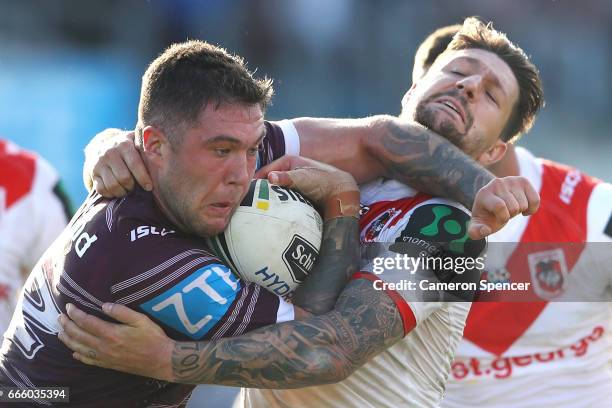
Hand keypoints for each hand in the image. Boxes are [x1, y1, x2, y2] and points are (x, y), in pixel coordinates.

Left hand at [57, 303, 172, 381]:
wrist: (161, 360)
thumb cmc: (153, 338)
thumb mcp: (141, 320)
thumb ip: (122, 312)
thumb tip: (104, 305)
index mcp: (111, 333)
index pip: (86, 322)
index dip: (75, 313)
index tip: (68, 306)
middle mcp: (103, 346)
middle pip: (78, 335)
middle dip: (67, 325)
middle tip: (60, 317)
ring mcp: (104, 357)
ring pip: (79, 348)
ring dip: (67, 339)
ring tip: (60, 332)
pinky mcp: (107, 365)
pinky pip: (88, 360)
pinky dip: (78, 355)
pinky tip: (74, 351)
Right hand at [85, 129, 151, 197]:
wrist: (104, 143)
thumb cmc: (130, 146)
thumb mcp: (138, 141)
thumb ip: (149, 145)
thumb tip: (164, 151)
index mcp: (124, 145)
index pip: (134, 164)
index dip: (143, 178)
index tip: (149, 187)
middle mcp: (109, 153)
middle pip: (124, 178)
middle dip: (133, 186)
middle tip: (138, 188)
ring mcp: (99, 163)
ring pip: (112, 185)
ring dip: (123, 192)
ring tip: (129, 190)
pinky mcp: (93, 174)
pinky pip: (102, 190)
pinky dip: (111, 194)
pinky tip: (119, 191)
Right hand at [256, 155, 359, 218]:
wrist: (340, 191)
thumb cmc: (323, 181)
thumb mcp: (303, 178)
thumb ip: (286, 178)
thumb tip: (269, 177)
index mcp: (287, 161)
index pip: (264, 171)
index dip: (255, 181)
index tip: (244, 193)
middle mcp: (288, 170)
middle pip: (268, 181)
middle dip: (260, 191)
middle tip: (247, 204)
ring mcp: (291, 182)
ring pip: (275, 191)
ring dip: (268, 199)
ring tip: (256, 210)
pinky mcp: (296, 193)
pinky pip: (282, 198)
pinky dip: (277, 204)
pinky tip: (271, 212)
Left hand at [468, 176, 539, 239]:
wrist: (494, 200)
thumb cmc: (487, 215)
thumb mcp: (478, 225)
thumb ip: (475, 232)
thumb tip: (485, 230)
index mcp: (484, 193)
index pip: (500, 206)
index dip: (503, 217)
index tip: (499, 218)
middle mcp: (496, 183)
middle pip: (514, 207)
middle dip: (511, 215)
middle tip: (504, 212)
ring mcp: (510, 180)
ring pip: (524, 204)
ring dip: (519, 211)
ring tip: (510, 207)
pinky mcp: (523, 181)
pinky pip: (535, 199)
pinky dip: (532, 209)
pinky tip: (523, 207)